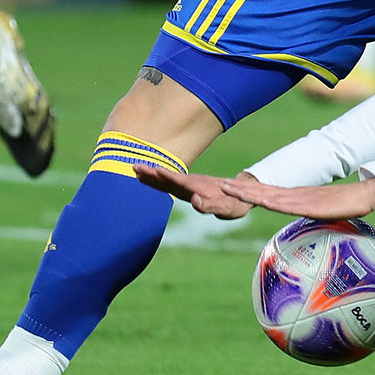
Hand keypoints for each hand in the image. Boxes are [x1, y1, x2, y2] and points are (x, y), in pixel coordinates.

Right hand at [133, 164, 256, 218]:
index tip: (155, 170)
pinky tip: (147, 178)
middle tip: (135, 167)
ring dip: (151, 175)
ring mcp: (187, 185)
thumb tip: (195, 201)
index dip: (168, 176)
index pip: (180, 181)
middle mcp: (190, 184)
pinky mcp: (186, 188)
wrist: (240, 193)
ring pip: (166, 179)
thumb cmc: (234, 203)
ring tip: (135, 168)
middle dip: (152, 173)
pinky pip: (168, 183)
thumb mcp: (226, 208)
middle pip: (168, 178)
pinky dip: (157, 180)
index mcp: (198, 188)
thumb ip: (210, 205)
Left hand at [220, 176, 374, 219]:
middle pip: (262, 191)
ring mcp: (302, 198)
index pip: (265, 193)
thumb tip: (301, 224)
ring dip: (250, 193)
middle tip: (220, 185)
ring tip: (231, 190)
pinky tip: (263, 200)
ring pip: (271, 196)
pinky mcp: (312, 205)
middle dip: (241, 189)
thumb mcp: (320, 211)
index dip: (247, 190)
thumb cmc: (345, 204)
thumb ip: (309, 214)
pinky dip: (274, 201)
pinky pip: (289, 204)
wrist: (365, 194)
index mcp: (294, 197)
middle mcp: (294, 195)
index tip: (228, 188)